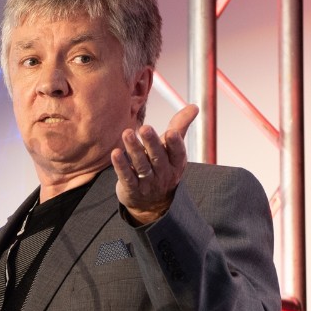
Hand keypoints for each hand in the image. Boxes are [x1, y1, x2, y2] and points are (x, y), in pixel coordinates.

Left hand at [111, 104, 199, 224]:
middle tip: (144, 128)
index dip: (175, 144)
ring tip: (126, 133)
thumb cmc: (162, 167)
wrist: (152, 204)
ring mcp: (148, 183)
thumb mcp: (173, 150)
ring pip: (141, 165)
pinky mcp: (132, 189)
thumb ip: (180, 127)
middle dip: (151, 142)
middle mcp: (164, 174)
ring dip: (134, 149)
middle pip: (158, 157)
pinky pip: (127, 177)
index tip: (170, 132)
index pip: (178, 153)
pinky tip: (115, 153)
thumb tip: (194, 106)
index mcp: (176, 163)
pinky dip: (121, 166)